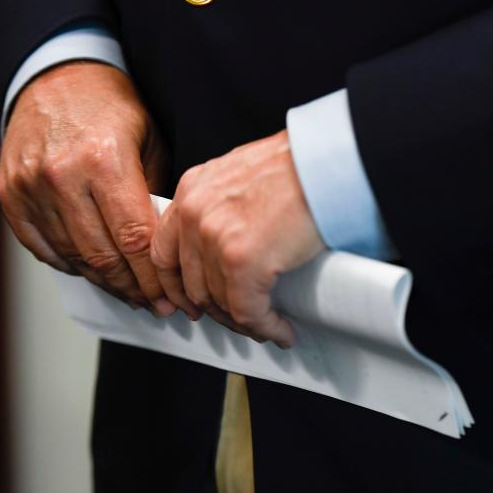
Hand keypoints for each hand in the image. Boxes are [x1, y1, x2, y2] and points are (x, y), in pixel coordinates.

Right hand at [0, 62, 181, 316]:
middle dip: (135, 288)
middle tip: (158, 304)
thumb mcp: (151, 142)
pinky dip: (71, 264)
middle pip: (103, 256)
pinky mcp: (9, 194)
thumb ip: (156, 195)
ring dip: (106, 282)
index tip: (173, 297)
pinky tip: (95, 272)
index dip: (156, 277)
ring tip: (132, 293)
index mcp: (104, 161)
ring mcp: (30, 186)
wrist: (57, 79)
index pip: (134, 239)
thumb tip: (171, 250)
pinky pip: (43, 248)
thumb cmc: (113, 110)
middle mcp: (62, 176)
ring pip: (73, 256)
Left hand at [150, 130, 325, 347]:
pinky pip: (248, 311)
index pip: (164, 250)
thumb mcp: (243, 174)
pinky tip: (281, 329)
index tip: (189, 302)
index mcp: (192, 190)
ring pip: (220, 302)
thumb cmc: (301, 166)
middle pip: (191, 283)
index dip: (175, 286)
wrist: (329, 163)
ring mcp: (216, 238)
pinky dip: (266, 327)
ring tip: (268, 324)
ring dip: (246, 321)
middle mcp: (196, 213)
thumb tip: (231, 238)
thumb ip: (224, 204)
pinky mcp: (243, 261)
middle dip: (215, 309)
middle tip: (236, 319)